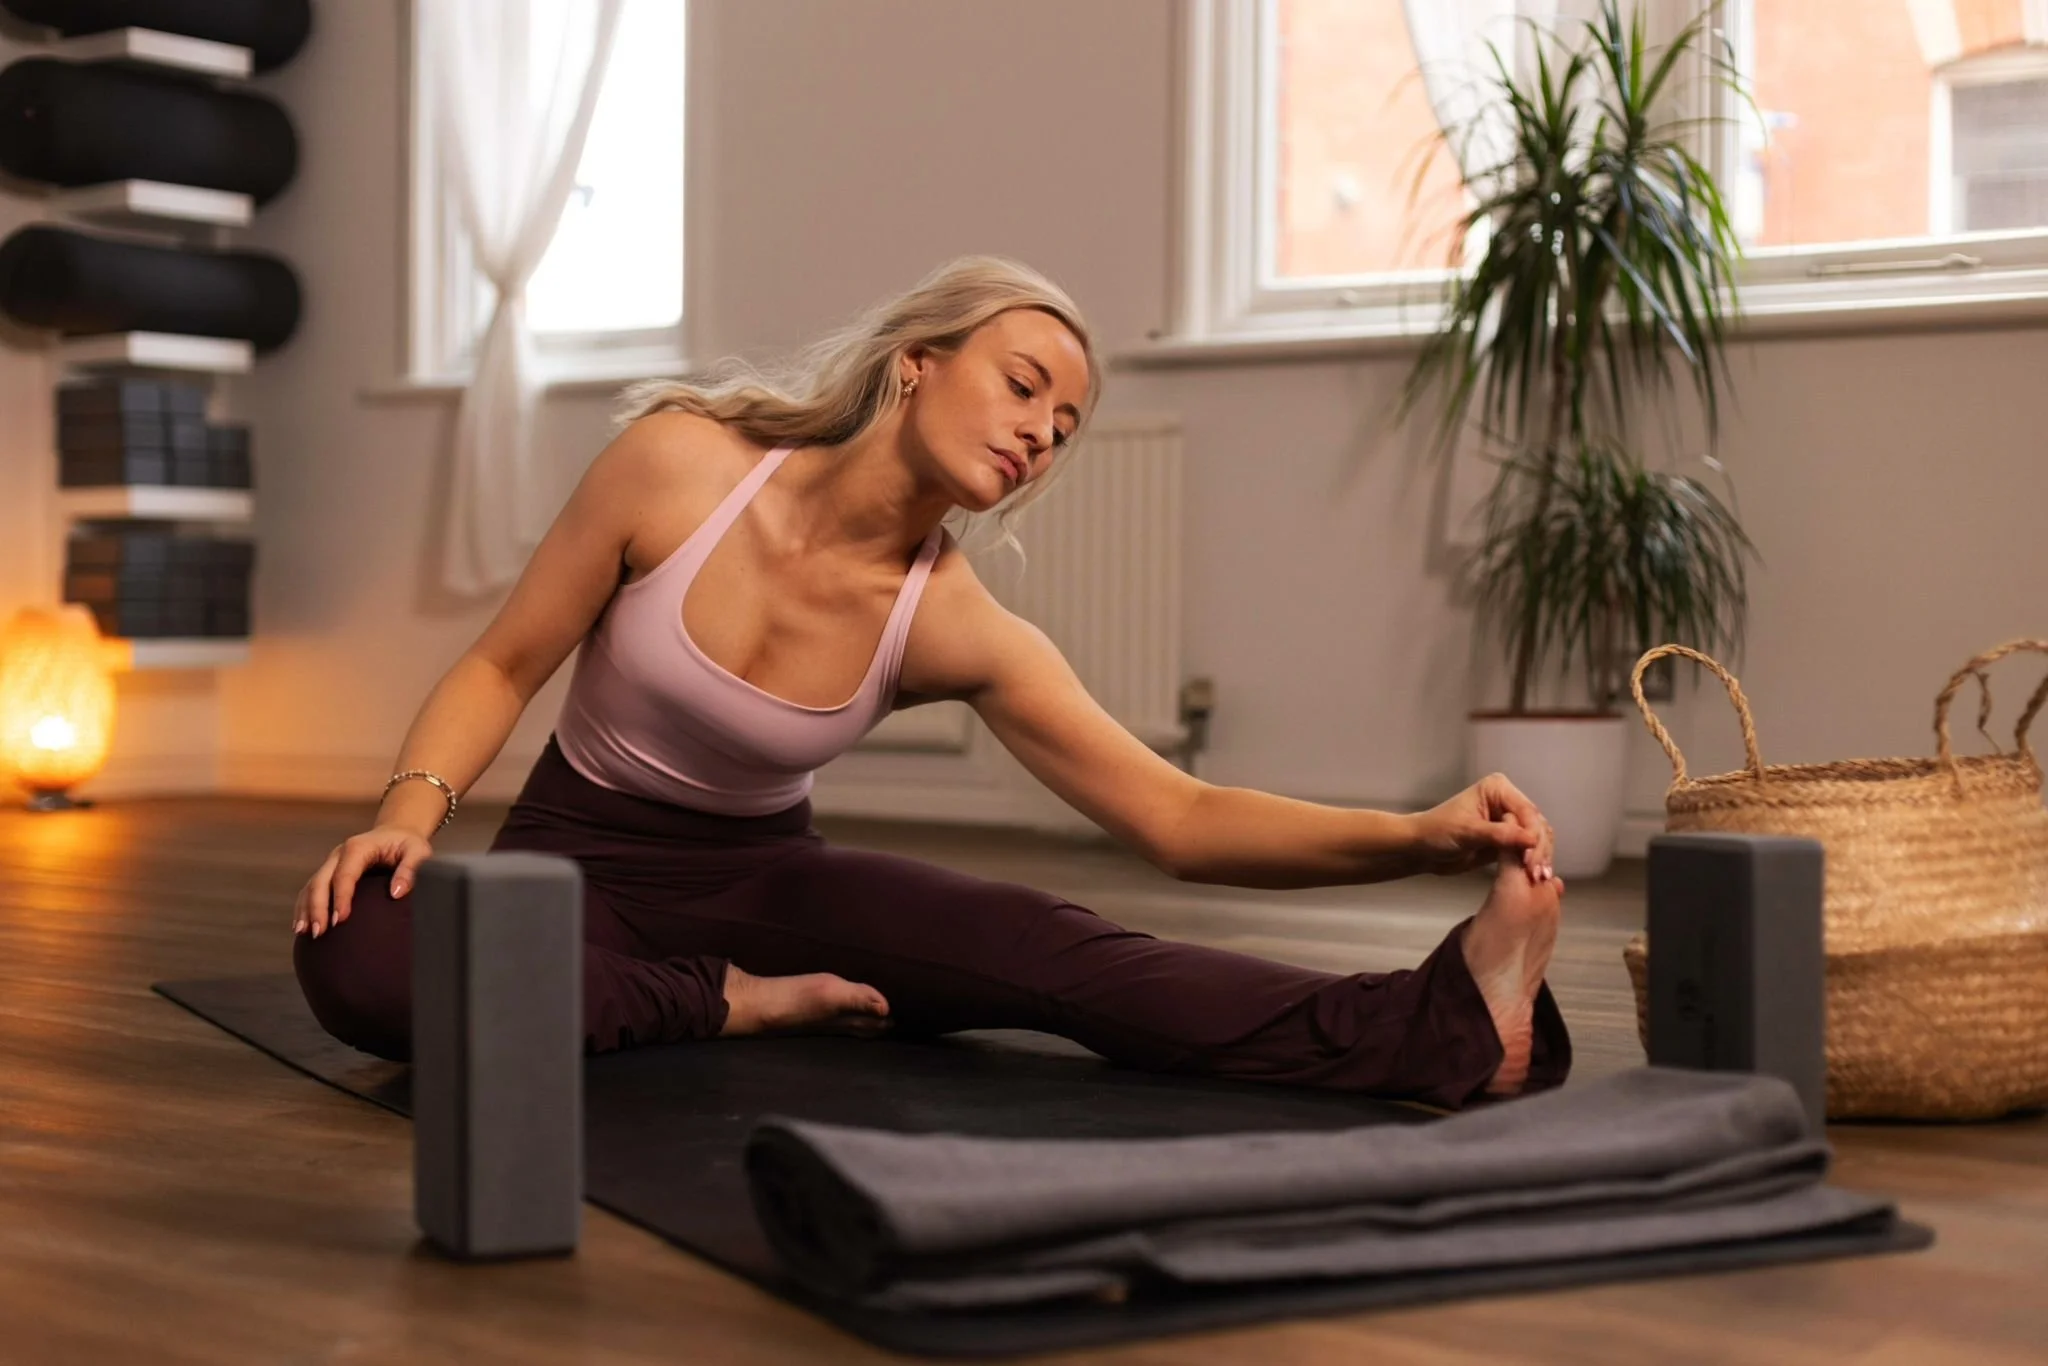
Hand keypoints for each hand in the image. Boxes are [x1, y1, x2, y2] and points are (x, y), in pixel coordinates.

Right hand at [293, 824, 434, 938]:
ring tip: (305, 932)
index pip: (344, 875)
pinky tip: (302, 926)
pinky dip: (305, 907)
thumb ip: (410, 870)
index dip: (340, 898)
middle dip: (317, 907)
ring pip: (311, 887)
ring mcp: (331, 864)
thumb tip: (396, 893)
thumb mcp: (418, 851)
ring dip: (306, 910)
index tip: (339, 920)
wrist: (396, 834)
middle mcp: (339, 855)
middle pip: (321, 881)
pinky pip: (311, 890)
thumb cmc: (408, 844)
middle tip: (319, 932)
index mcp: (358, 848)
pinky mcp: (329, 873)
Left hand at [1410, 773, 1554, 880]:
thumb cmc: (1437, 832)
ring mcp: (1510, 820)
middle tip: (1536, 874)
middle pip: (1536, 824)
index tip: (1530, 859)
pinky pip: (1528, 849)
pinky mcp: (1508, 839)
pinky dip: (1533, 862)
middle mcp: (1508, 800)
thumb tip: (1531, 840)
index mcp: (1498, 789)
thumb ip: (1500, 835)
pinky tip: (1535, 877)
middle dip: (1539, 849)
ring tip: (1538, 878)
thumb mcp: (1468, 832)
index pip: (1526, 811)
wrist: (1421, 849)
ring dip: (1540, 857)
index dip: (1532, 835)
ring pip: (1537, 837)